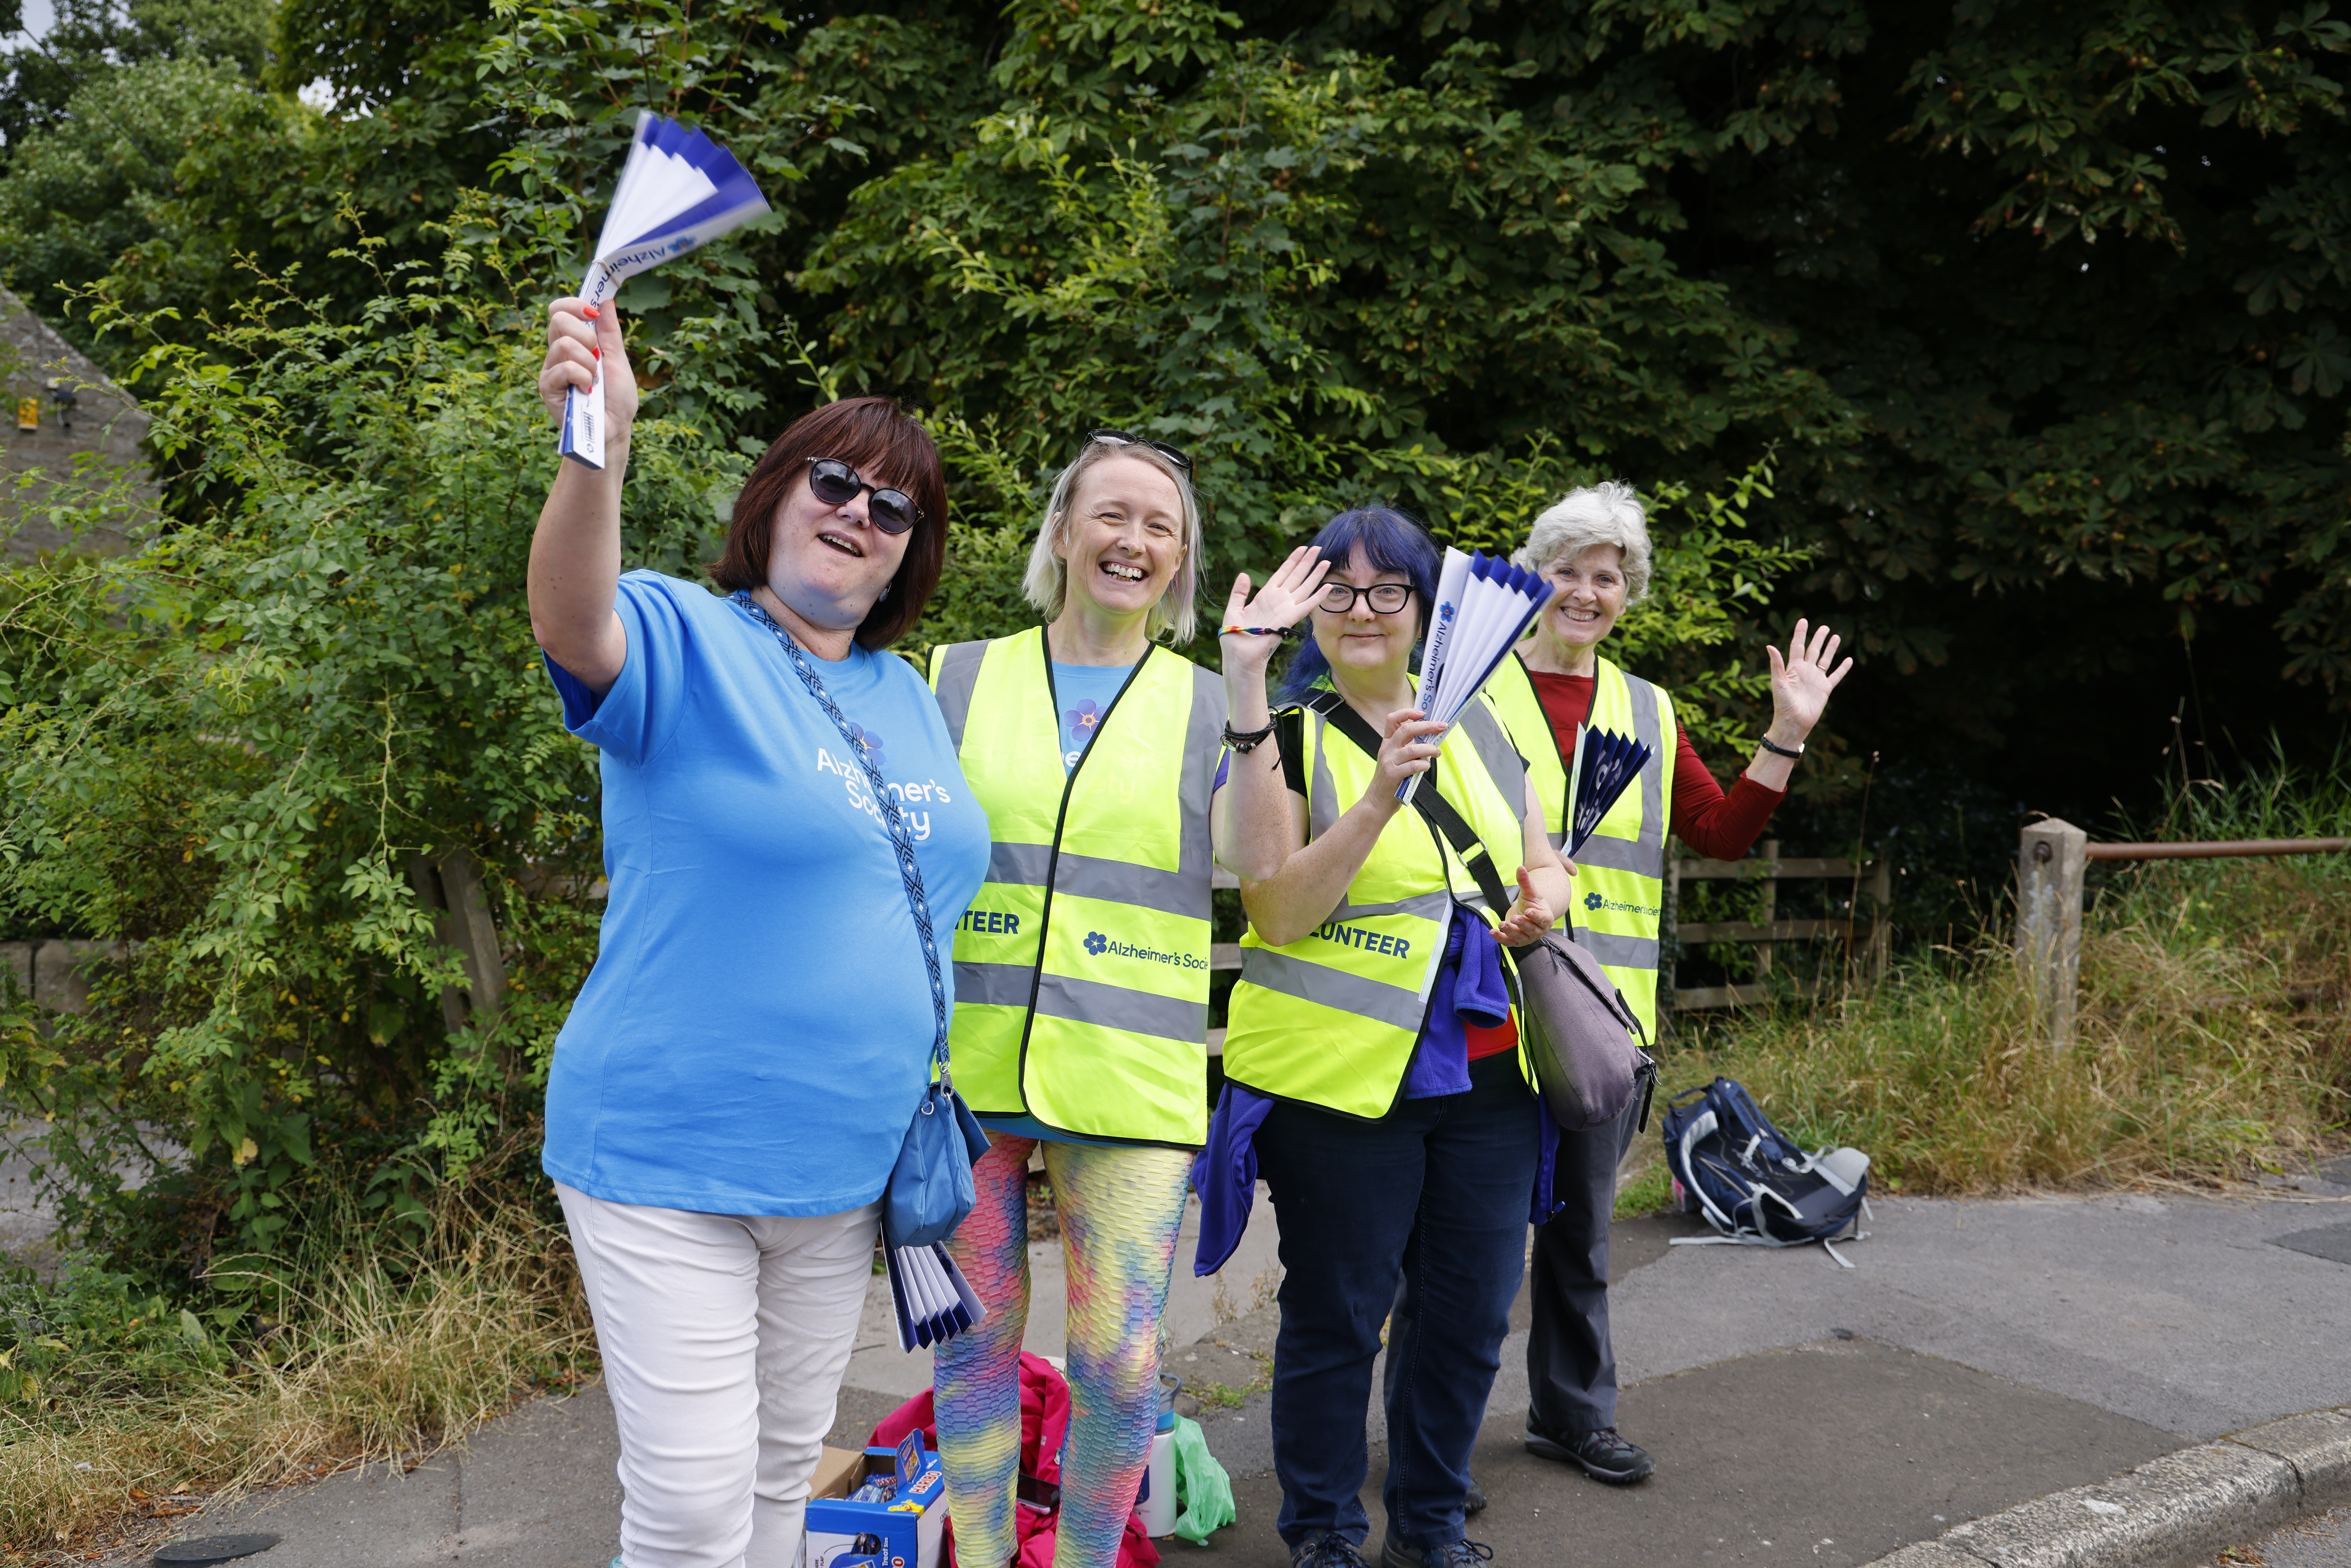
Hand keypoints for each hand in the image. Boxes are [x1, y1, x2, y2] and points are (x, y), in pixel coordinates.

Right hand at [539, 298, 638, 442]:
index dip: (573, 304)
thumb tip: (605, 301)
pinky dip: (582, 377)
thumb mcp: (618, 361)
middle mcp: (558, 353)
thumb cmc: (617, 399)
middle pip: (558, 319)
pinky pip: (564, 369)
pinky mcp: (547, 387)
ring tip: (594, 380)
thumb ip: (610, 333)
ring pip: (563, 344)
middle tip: (597, 357)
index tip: (593, 313)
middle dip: (585, 335)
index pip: (560, 310)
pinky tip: (586, 391)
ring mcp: (550, 369)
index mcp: (574, 342)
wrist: (614, 429)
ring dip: (588, 362)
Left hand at [1220, 547, 1332, 668]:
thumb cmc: (1234, 637)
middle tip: (1318, 549)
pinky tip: (1327, 586)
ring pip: (1304, 587)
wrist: (1239, 655)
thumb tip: (1244, 574)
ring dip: (1315, 575)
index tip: (1302, 548)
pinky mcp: (1289, 619)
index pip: (1282, 573)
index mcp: (1265, 596)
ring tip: (1326, 561)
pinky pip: (1306, 606)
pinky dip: (1317, 596)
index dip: (1292, 560)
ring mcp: (1285, 609)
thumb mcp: (1233, 609)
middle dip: (1307, 562)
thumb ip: (1239, 592)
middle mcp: (1278, 600)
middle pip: (1296, 576)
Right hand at [1367, 707, 1445, 804]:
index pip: (1393, 719)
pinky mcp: (1393, 775)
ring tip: (1436, 752)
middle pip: (1407, 729)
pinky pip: (1413, 766)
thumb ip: (1408, 748)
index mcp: (1387, 743)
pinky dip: (1423, 765)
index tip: (1423, 713)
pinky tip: (1426, 767)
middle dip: (1427, 726)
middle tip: (1441, 726)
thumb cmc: (1390, 780)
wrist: (1377, 802)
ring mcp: (1389, 761)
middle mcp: (1387, 749)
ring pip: (1413, 748)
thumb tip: (1429, 738)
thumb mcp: (1395, 759)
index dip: (1408, 713)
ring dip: (1429, 749)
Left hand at [1491, 865, 1555, 947]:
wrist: (1527, 912)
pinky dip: (1501, 939)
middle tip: (1514, 918)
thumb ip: (1526, 881)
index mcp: (1545, 918)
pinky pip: (1509, 942)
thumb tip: (1520, 868)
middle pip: (1531, 929)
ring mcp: (1527, 937)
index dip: (1536, 916)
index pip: (1542, 918)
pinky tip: (1493, 932)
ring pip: (1520, 937)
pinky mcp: (1516, 941)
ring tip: (1502, 924)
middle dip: (1522, 924)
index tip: (1528, 911)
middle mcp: (1538, 930)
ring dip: (1510, 932)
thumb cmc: (1532, 902)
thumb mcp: (1529, 891)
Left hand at [1765, 618, 1852, 739]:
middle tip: (1824, 627)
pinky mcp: (1825, 689)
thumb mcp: (1778, 683)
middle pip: (1813, 650)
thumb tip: (1769, 646)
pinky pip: (1836, 676)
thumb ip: (1776, 665)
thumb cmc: (1783, 705)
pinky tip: (1849, 660)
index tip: (1803, 620)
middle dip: (1818, 638)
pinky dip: (1843, 668)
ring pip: (1825, 660)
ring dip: (1831, 649)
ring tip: (1836, 636)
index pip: (1797, 646)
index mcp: (1793, 668)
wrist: (1793, 723)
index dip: (1800, 633)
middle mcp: (1805, 671)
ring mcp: (1816, 679)